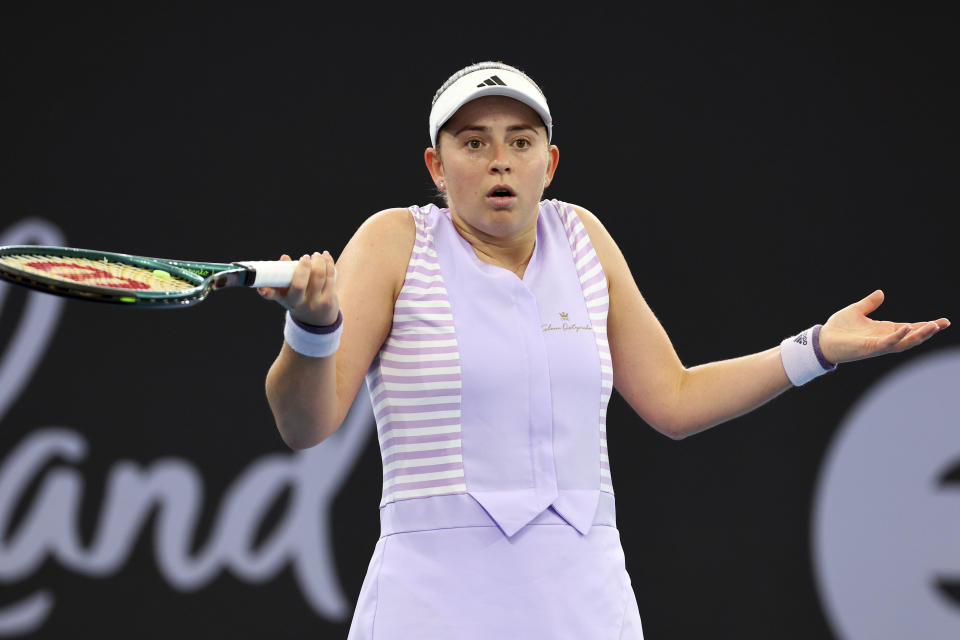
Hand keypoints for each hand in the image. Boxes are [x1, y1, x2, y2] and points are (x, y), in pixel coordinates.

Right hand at [257, 251, 338, 325]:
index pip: (273, 296)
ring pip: (318, 277)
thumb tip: (284, 258)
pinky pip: (330, 277)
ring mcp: (315, 302)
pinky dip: (328, 263)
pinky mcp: (329, 300)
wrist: (317, 320)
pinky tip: (325, 256)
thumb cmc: (298, 299)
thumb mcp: (287, 293)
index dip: (266, 292)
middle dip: (303, 267)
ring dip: (318, 261)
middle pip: (299, 284)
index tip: (262, 288)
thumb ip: (284, 275)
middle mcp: (299, 303)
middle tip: (305, 257)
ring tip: (317, 255)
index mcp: (286, 299)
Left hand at [819, 290, 949, 363]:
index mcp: (884, 330)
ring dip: (919, 335)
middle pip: (912, 336)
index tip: (943, 321)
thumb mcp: (856, 311)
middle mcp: (885, 339)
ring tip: (933, 326)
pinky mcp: (870, 348)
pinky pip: (888, 343)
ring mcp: (879, 345)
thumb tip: (881, 293)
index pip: (910, 328)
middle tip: (944, 324)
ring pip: (905, 342)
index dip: (926, 325)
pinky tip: (907, 328)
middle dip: (929, 331)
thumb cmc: (838, 328)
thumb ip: (869, 303)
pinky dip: (898, 336)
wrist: (823, 340)